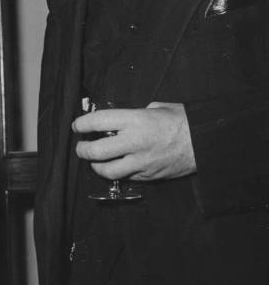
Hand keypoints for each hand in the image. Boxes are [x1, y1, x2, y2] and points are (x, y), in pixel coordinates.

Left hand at [73, 102, 195, 180]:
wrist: (206, 143)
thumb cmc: (183, 121)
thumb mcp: (158, 107)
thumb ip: (136, 114)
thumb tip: (122, 120)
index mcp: (135, 120)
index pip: (98, 121)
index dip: (82, 124)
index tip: (77, 125)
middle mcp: (134, 142)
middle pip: (96, 151)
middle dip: (83, 149)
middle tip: (80, 147)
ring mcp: (141, 162)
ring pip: (107, 170)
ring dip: (96, 166)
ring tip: (94, 161)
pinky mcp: (148, 176)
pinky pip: (126, 177)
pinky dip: (118, 173)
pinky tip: (116, 167)